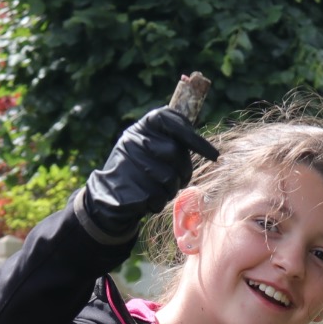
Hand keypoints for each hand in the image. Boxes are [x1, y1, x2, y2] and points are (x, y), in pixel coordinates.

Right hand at [79, 107, 219, 241]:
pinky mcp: (129, 187)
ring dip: (171, 188)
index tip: (214, 155)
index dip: (196, 139)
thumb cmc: (140, 169)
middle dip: (184, 170)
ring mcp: (129, 163)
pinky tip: (149, 199)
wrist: (108, 195)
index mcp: (141, 126)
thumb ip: (172, 140)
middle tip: (180, 179)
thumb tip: (206, 146)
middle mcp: (133, 140)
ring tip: (160, 188)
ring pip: (169, 178)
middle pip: (175, 153)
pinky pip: (158, 196)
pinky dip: (158, 201)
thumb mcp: (151, 146)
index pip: (172, 122)